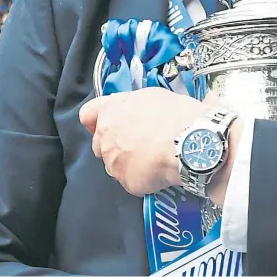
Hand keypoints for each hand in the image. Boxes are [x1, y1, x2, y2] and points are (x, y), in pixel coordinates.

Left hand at [79, 87, 241, 201]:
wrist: (189, 142)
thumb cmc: (176, 114)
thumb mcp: (152, 96)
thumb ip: (133, 106)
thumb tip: (137, 112)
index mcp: (110, 109)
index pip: (87, 115)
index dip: (96, 120)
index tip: (107, 124)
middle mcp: (105, 134)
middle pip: (99, 143)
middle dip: (114, 145)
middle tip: (138, 144)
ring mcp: (113, 160)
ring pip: (114, 164)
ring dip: (127, 163)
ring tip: (151, 159)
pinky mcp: (126, 181)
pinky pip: (130, 181)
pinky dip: (142, 178)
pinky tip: (159, 171)